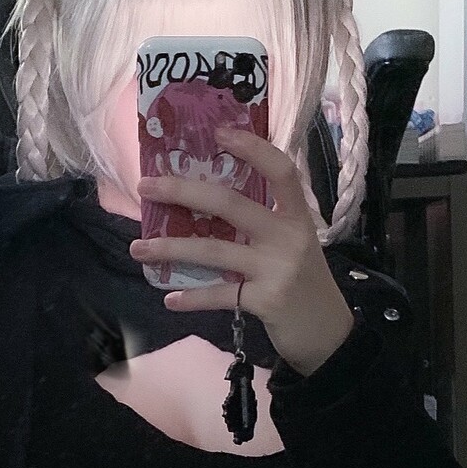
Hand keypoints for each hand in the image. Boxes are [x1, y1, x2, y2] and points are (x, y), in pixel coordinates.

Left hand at [129, 126, 354, 376]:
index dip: (252, 148)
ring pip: (213, 251)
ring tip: (138, 248)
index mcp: (298, 217)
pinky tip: (170, 299)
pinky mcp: (265, 301)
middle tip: (146, 186)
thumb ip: (266, 224)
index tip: (218, 133)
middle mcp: (288, 237)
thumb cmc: (305, 284)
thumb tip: (211, 203)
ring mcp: (276, 269)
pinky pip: (219, 295)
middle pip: (230, 204)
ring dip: (170, 248)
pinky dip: (192, 298)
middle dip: (182, 191)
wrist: (329, 335)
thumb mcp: (296, 245)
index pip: (280, 171)